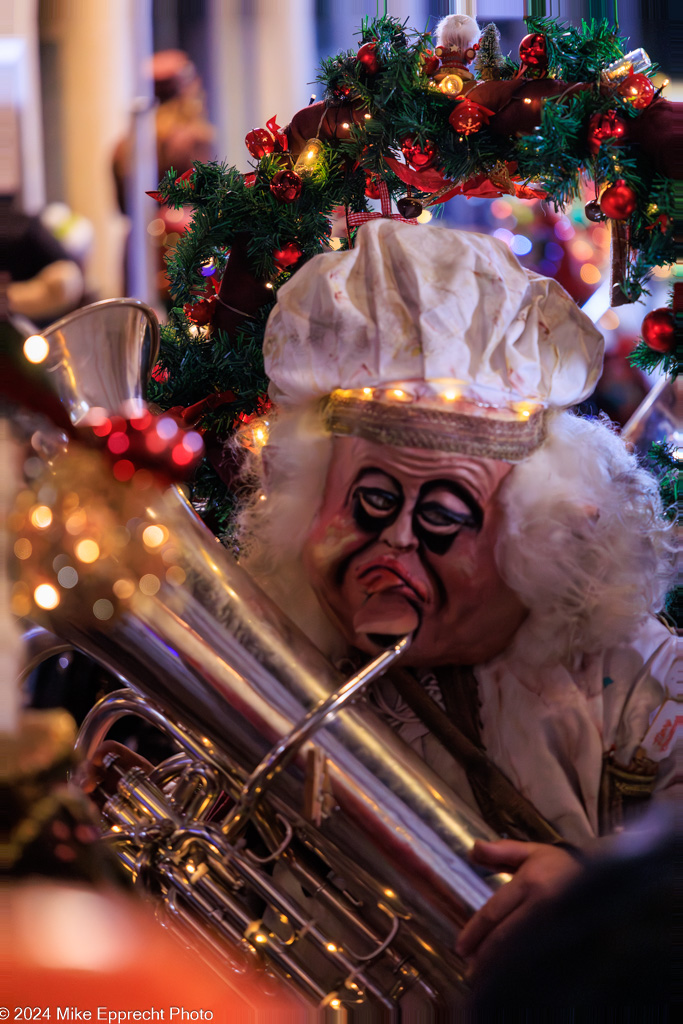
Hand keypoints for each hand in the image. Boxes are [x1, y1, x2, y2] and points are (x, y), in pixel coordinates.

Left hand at [456, 839, 581, 972]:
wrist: (606, 878)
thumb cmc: (561, 866)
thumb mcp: (532, 852)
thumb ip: (501, 852)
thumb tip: (472, 849)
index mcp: (529, 882)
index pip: (494, 911)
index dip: (475, 932)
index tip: (461, 948)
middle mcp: (542, 905)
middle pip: (506, 936)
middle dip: (485, 955)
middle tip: (470, 970)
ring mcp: (557, 925)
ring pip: (522, 951)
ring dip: (501, 967)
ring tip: (485, 979)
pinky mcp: (570, 938)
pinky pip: (542, 959)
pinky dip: (524, 969)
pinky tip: (512, 978)